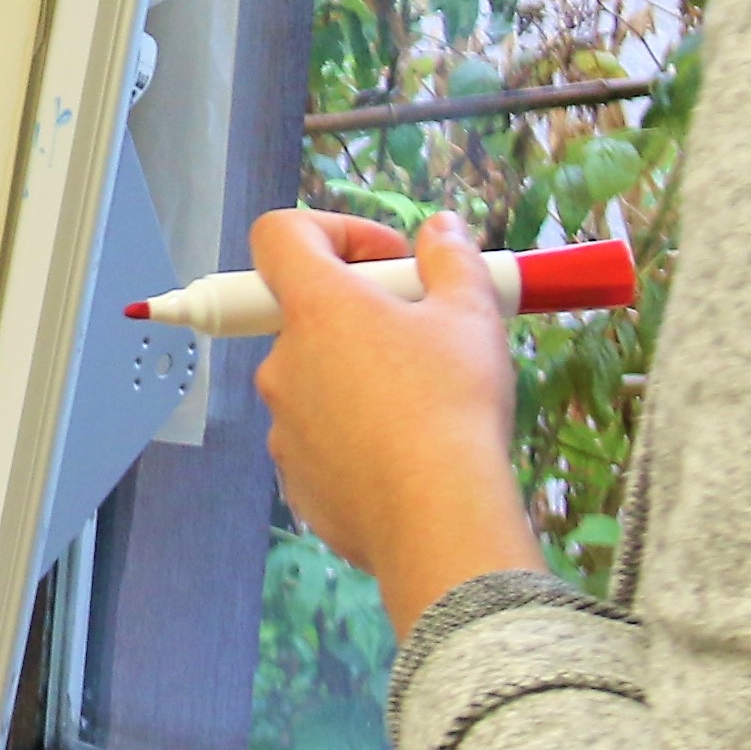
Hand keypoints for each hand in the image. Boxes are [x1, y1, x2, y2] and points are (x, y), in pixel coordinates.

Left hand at [248, 208, 548, 633]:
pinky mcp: (295, 478)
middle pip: (308, 314)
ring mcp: (281, 424)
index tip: (389, 259)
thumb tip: (440, 230)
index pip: (281, 234)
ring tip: (426, 403)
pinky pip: (320, 439)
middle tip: (425, 334)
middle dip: (364, 315)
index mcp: (315, 308)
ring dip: (360, 377)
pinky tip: (407, 454)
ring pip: (317, 381)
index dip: (334, 230)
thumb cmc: (453, 404)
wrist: (437, 519)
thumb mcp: (469, 315)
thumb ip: (451, 259)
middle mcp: (281, 362)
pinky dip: (355, 435)